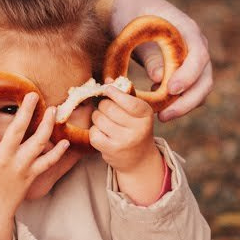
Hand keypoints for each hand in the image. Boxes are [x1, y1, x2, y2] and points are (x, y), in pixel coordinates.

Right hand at [0, 90, 68, 239]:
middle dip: (26, 111)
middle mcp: (4, 159)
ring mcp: (20, 167)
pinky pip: (47, 163)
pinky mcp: (30, 175)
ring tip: (53, 110)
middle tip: (33, 95)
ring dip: (47, 125)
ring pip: (37, 143)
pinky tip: (65, 141)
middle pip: (17, 130)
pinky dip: (58, 153)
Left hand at [87, 84, 165, 204]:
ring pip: (98, 119)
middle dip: (103, 106)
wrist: (139, 158)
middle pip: (108, 107)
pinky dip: (95, 131)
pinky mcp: (112, 150)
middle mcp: (137, 128)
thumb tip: (108, 80)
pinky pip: (94, 133)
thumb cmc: (135, 128)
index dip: (113, 92)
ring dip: (98, 118)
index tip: (106, 89)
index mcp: (146, 114)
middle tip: (106, 109)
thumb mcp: (136, 112)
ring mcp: (124, 141)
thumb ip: (124, 95)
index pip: (126, 99)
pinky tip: (103, 133)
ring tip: (105, 122)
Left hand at [108, 0, 211, 119]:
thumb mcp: (136, 32)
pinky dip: (178, 101)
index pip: (199, 55)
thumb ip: (149, 54)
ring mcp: (194, 59)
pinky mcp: (186, 70)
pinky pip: (190, 91)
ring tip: (160, 115)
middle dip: (188, 101)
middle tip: (164, 116)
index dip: (188, 75)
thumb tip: (159, 79)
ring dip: (184, 105)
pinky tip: (158, 104)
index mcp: (187, 30)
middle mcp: (196, 46)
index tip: (170, 90)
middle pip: (205, 79)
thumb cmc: (132, 16)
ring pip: (200, 89)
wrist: (131, 8)